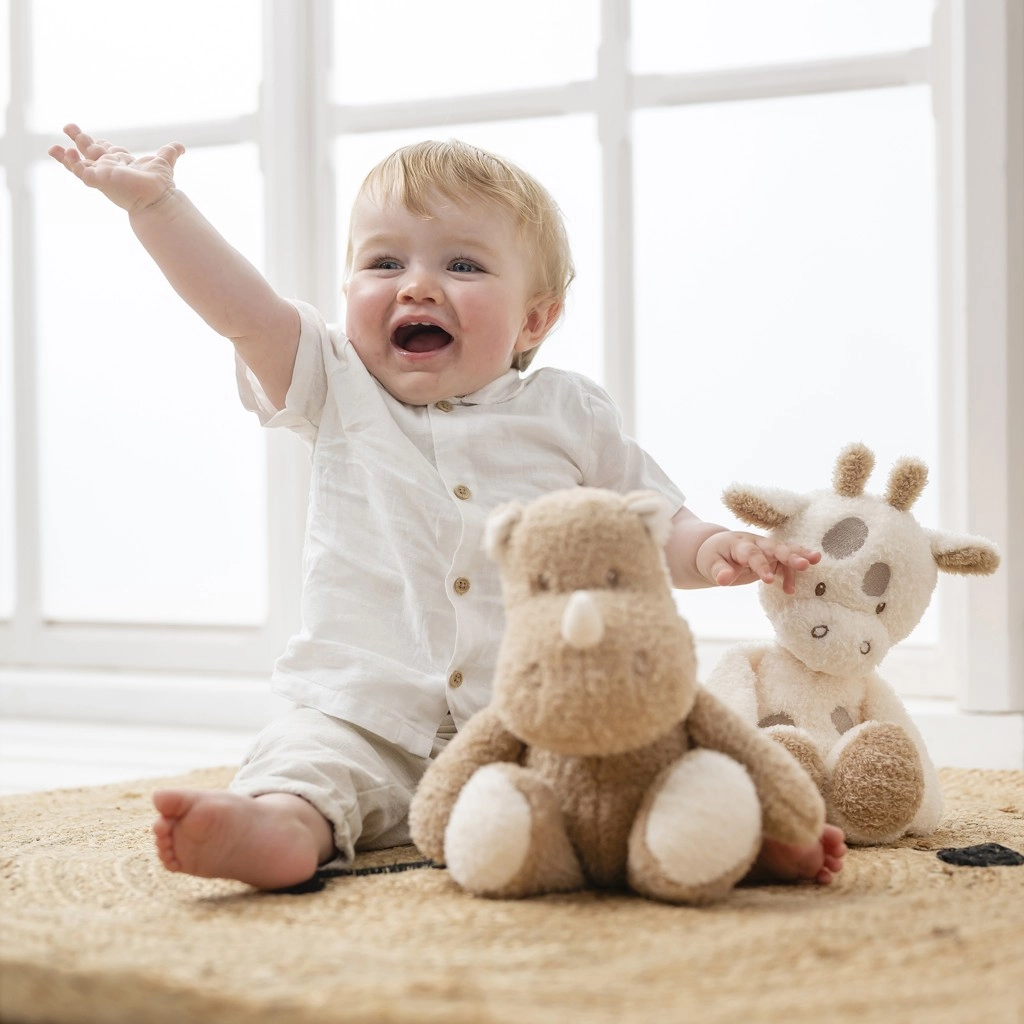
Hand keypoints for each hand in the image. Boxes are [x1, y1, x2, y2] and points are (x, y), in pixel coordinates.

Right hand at [48, 123, 184, 214]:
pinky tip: (66, 153)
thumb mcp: (163, 162)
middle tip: (68, 126)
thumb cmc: (159, 184)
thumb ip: (169, 153)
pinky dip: (72, 164)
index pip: (105, 150)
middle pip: (89, 151)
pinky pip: (81, 171)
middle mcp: (109, 168)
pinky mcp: (99, 180)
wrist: (158, 198)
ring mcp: (102, 175)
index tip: (92, 136)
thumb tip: (180, 147)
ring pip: (78, 165)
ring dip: (66, 157)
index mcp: (120, 162)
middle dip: (78, 139)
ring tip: (53, 149)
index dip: (98, 142)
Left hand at [697, 530, 819, 593]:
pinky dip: (793, 570)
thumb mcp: (710, 565)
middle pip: (774, 547)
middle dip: (790, 555)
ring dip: (799, 556)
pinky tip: (791, 588)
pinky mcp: (772, 556)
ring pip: (785, 550)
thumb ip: (718, 571)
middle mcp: (755, 543)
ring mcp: (765, 548)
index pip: (751, 554)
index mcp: (739, 544)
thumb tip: (723, 580)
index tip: (769, 581)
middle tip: (805, 564)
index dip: (761, 566)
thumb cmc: (713, 557)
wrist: (717, 550)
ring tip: (815, 562)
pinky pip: (785, 562)